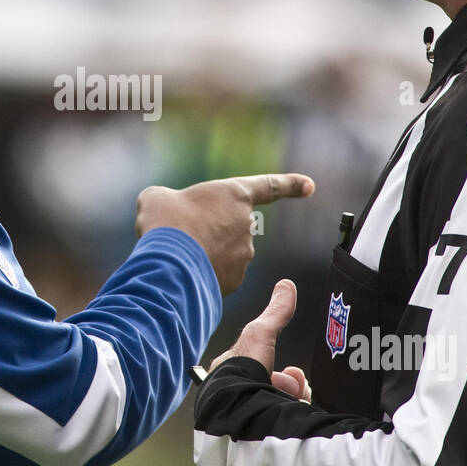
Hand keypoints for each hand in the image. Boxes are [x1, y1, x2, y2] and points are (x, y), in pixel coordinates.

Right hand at [134, 174, 313, 293]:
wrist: (167, 261)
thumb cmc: (164, 221)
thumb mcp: (157, 197)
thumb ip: (169, 201)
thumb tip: (166, 213)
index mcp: (235, 194)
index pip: (269, 187)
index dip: (291, 185)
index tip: (310, 186)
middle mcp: (246, 224)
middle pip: (231, 227)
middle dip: (210, 231)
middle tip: (181, 234)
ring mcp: (243, 254)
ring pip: (223, 253)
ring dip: (205, 253)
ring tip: (178, 255)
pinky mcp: (234, 280)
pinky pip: (219, 275)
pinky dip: (203, 274)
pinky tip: (184, 273)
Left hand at [212, 279, 310, 465]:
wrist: (232, 415)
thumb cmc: (239, 373)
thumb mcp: (261, 337)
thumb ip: (275, 313)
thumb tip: (287, 284)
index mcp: (231, 381)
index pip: (266, 378)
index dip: (286, 377)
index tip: (292, 375)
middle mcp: (233, 405)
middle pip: (275, 399)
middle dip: (291, 393)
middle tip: (294, 393)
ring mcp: (238, 431)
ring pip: (276, 421)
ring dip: (291, 412)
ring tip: (293, 412)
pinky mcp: (245, 454)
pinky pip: (270, 448)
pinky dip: (284, 440)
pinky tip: (289, 434)